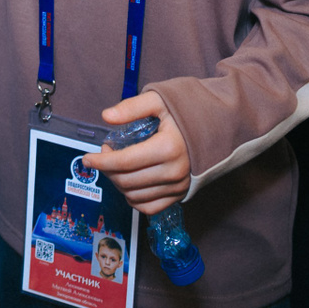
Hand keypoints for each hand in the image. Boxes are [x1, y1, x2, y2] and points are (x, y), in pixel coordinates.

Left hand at [83, 91, 190, 215]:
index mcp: (168, 147)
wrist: (221, 125)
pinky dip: (134, 199)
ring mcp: (179, 186)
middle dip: (107, 170)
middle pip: (127, 181)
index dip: (101, 161)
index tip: (87, 158)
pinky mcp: (181, 194)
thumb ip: (131, 108)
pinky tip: (129, 184)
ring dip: (118, 184)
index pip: (124, 161)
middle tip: (105, 154)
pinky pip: (150, 208)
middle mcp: (174, 172)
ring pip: (135, 196)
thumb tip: (106, 117)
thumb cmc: (189, 109)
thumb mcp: (159, 99)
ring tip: (117, 165)